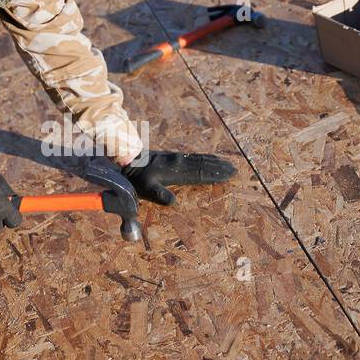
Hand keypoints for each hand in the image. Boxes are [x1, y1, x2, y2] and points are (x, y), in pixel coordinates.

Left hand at [121, 151, 236, 204]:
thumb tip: (174, 202)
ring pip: (200, 160)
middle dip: (219, 168)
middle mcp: (178, 163)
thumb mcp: (145, 189)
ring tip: (228, 164)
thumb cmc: (135, 179)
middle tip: (235, 170)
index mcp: (175, 172)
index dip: (215, 175)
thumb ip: (159, 195)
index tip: (229, 175)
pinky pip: (192, 157)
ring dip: (214, 162)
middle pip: (203, 165)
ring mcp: (176, 159)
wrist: (125, 162)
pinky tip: (209, 159)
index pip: (200, 174)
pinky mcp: (172, 157)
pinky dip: (204, 158)